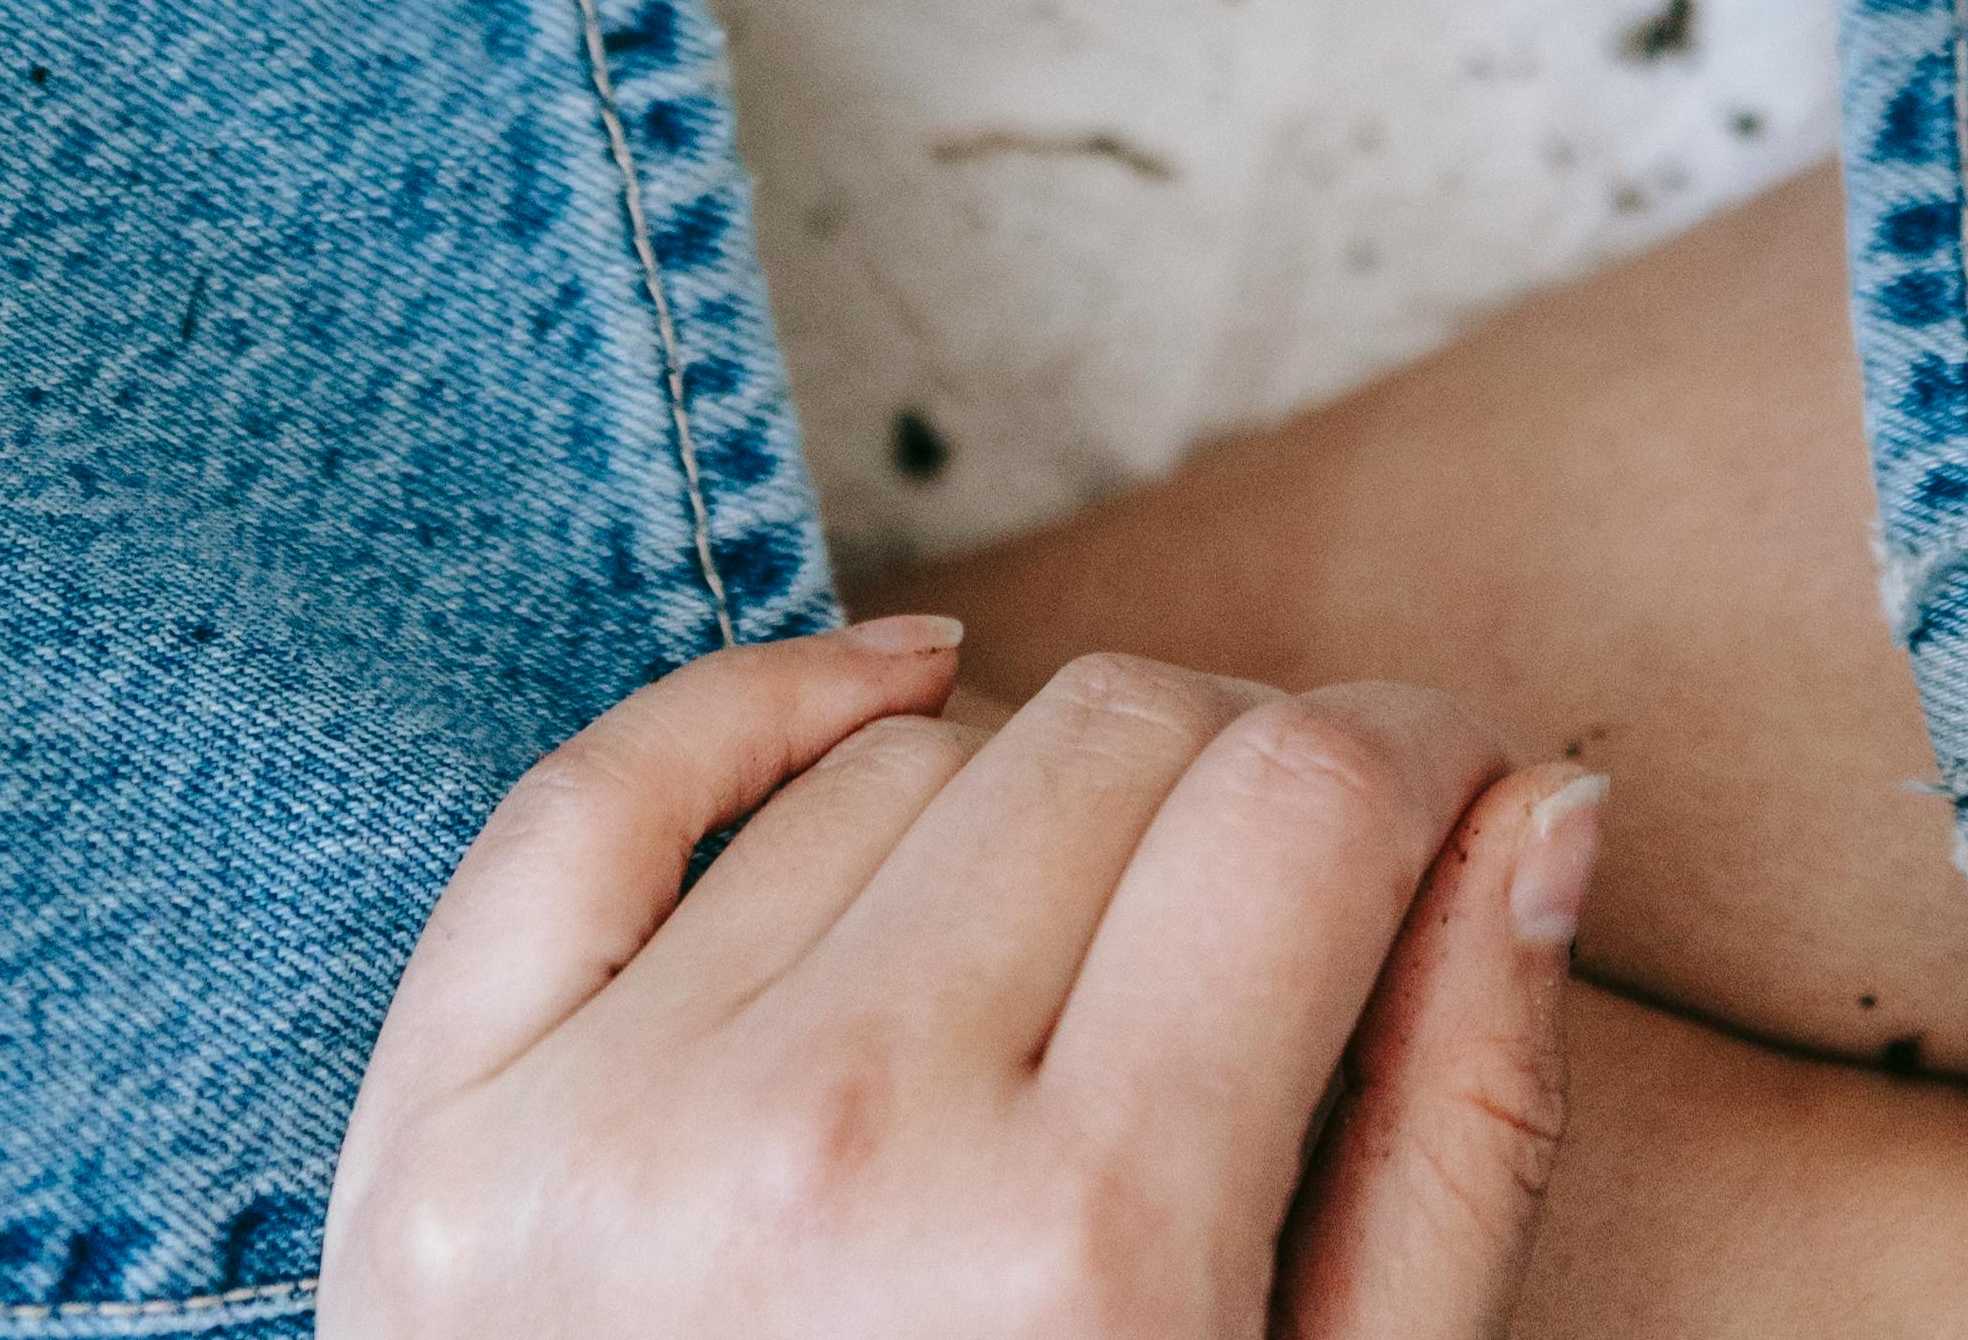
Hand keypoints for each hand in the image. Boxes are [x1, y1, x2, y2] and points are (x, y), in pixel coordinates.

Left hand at [319, 617, 1601, 1339]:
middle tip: (1284, 881)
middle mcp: (833, 1168)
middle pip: (1117, 739)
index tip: (1445, 789)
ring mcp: (602, 1149)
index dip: (1419, 754)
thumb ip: (1455, 1126)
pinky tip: (896, 697)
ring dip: (1023, 803)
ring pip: (902, 755)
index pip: (1307, 799)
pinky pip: (605, 792)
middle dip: (1244, 768)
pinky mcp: (431, 1149)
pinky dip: (762, 706)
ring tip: (1074, 966)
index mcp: (1080, 1270)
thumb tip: (1536, 799)